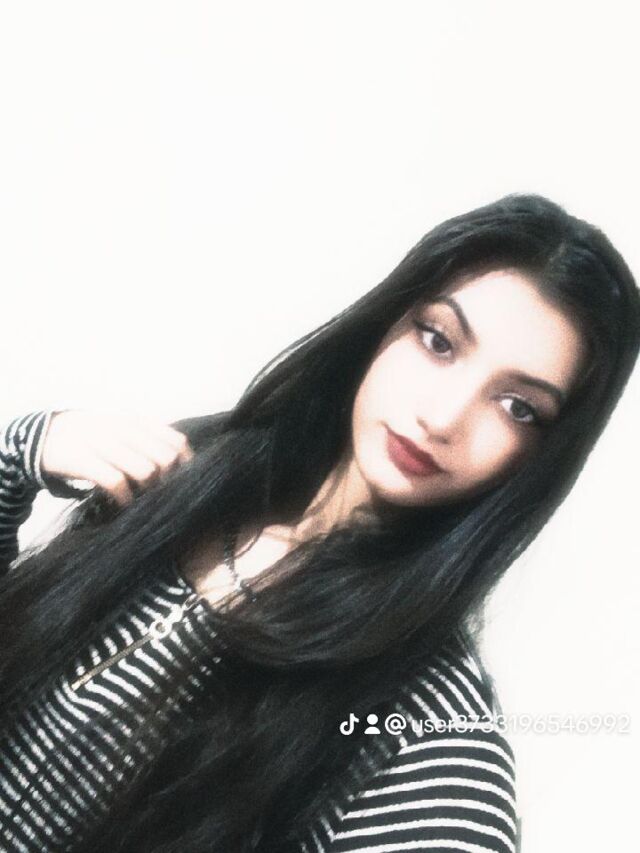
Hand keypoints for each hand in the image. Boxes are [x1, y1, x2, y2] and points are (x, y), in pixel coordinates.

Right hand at [40, 410, 194, 506]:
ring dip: (147, 490)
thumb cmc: (92, 438)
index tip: (180, 481)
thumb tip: (182, 463)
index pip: (177, 442)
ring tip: (140, 497)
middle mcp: (123, 429)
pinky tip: (122, 502)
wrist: (44, 436)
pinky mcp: (83, 459)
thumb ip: (149, 441)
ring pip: (145, 470)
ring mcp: (103, 443)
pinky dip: (124, 497)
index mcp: (136, 422)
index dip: (185, 465)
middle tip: (158, 492)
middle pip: (166, 458)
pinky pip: (116, 481)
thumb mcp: (122, 431)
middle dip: (167, 480)